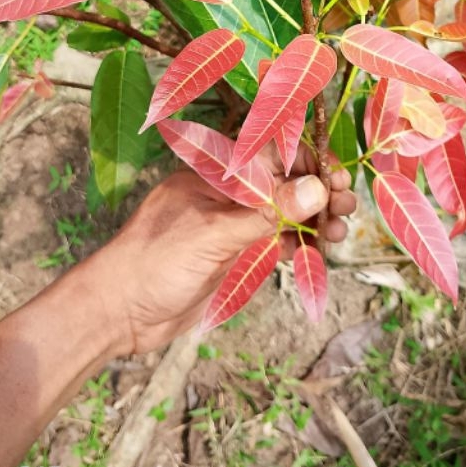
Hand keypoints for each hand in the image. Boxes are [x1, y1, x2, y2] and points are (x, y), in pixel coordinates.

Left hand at [93, 150, 356, 354]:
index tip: (337, 175)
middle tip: (347, 205)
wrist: (118, 312)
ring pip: (284, 213)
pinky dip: (298, 244)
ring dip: (314, 219)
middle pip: (284, 183)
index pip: (270, 154)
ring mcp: (232, 225)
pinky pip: (275, 242)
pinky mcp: (234, 255)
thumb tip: (317, 188)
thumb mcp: (213, 233)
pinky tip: (318, 251)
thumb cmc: (153, 261)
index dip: (307, 161)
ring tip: (338, 232)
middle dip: (318, 191)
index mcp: (216, 173)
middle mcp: (227, 194)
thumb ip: (267, 211)